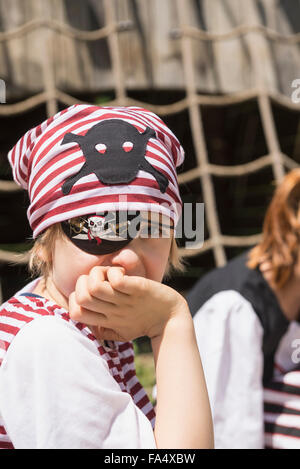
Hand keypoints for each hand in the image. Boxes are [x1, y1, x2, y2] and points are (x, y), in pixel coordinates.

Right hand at [68, 266, 188, 340]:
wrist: (172, 321)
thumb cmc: (145, 323)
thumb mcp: (122, 331)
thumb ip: (105, 330)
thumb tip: (91, 328)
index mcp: (106, 321)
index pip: (75, 313)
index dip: (76, 298)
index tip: (92, 292)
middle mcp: (112, 312)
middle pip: (82, 297)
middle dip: (84, 281)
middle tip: (101, 279)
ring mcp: (124, 301)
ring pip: (94, 286)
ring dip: (99, 274)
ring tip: (112, 274)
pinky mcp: (138, 289)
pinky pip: (117, 281)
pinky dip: (115, 273)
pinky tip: (123, 273)